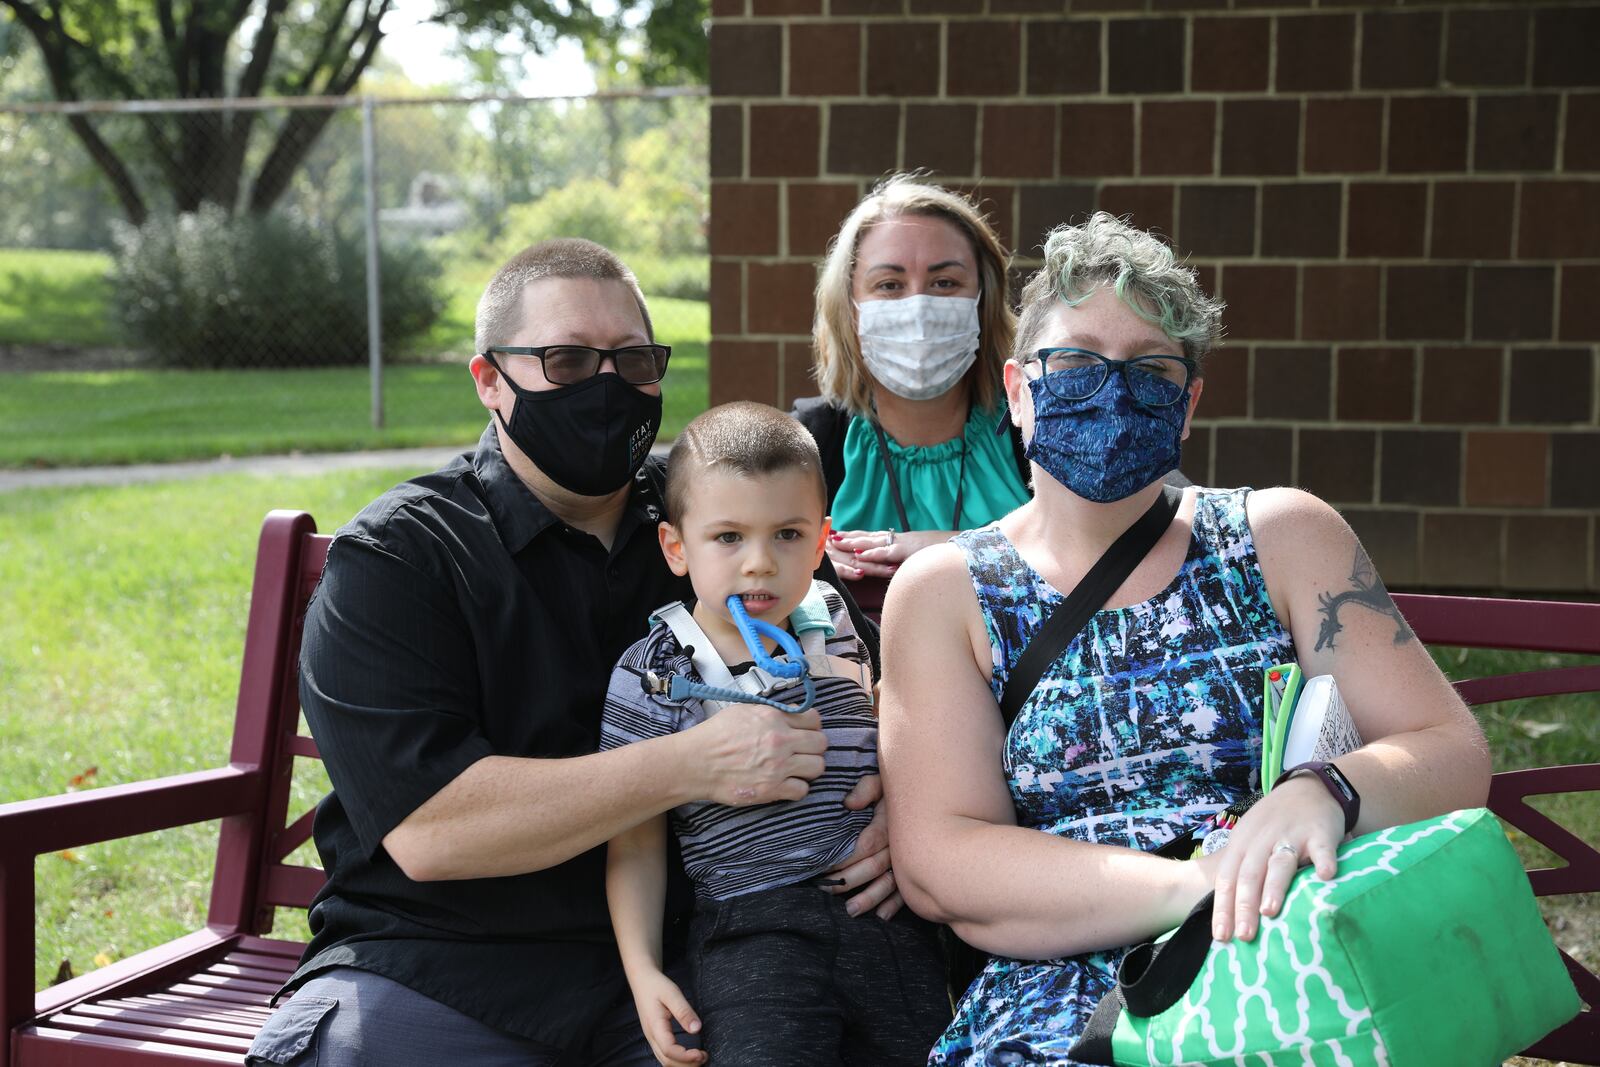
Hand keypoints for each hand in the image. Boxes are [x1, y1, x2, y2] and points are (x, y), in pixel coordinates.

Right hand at [629, 969, 704, 1066]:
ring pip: (664, 1060)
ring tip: (699, 1058)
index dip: (686, 1057)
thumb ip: (684, 1011)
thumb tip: (697, 1029)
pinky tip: (688, 1056)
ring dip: (681, 1064)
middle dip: (686, 1064)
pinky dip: (676, 1060)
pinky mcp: (655, 1036)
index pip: (669, 1050)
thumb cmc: (656, 985)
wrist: (642, 980)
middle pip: (666, 1061)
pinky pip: (664, 1055)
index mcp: (655, 1026)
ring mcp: (651, 1037)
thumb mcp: (672, 993)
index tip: (701, 1053)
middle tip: (704, 1057)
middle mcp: (651, 1036)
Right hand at [689, 703, 827, 805]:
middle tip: (802, 751)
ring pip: (817, 767)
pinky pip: (802, 790)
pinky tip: (786, 783)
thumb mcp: (744, 711)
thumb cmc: (715, 735)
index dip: (812, 726)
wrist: (696, 762)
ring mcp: (779, 767)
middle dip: (814, 747)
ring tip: (797, 768)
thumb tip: (789, 714)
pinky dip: (797, 788)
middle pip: (821, 743)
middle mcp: (781, 741)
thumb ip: (771, 712)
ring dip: (809, 767)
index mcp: (774, 718)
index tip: (806, 732)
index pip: (814, 719)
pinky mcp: (772, 789)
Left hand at [821, 774, 902, 919]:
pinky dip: (896, 904)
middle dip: (849, 881)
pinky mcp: (916, 870)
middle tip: (826, 890)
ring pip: (890, 883)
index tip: (823, 865)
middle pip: (874, 867)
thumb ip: (865, 789)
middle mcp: (899, 846)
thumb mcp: (881, 781)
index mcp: (889, 825)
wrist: (928, 795)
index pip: (864, 845)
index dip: (844, 858)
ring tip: (851, 910)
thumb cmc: (898, 789)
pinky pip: (907, 891)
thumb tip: (848, 804)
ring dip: (870, 898)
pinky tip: (883, 915)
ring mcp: (909, 860)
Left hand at [826, 529, 953, 579]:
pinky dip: (875, 553)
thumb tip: (892, 571)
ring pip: (874, 542)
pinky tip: (861, 554)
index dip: (857, 536)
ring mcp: (904, 543)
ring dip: (855, 542)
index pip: (874, 537)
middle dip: (849, 536)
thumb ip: (906, 564)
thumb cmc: (944, 556)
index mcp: (900, 542)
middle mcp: (899, 540)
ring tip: (837, 541)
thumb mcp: (921, 560)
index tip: (839, 535)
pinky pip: (889, 552)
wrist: (964, 548)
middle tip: (829, 535)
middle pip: (869, 536)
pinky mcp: (910, 550)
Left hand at [1207, 776, 1342, 942]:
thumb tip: (1230, 920)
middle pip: (1249, 875)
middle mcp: (1262, 841)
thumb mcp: (1249, 843)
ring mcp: (1291, 836)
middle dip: (1244, 906)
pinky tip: (1326, 876)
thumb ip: (1242, 874)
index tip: (1221, 937)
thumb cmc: (1272, 826)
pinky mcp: (1320, 833)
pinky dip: (1324, 860)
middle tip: (1244, 936)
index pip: (1227, 879)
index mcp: (1242, 846)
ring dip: (1274, 886)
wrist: (1306, 789)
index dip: (1223, 907)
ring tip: (1269, 911)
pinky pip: (1322, 848)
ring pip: (1280, 863)